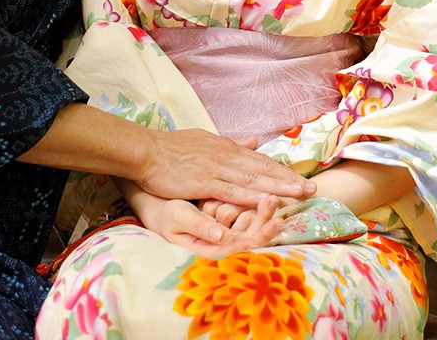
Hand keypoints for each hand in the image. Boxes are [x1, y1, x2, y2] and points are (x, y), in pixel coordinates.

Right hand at [137, 128, 315, 206]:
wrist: (146, 151)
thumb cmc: (171, 149)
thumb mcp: (205, 139)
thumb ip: (231, 143)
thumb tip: (253, 141)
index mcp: (226, 148)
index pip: (260, 161)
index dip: (281, 171)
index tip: (301, 180)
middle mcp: (226, 156)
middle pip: (263, 169)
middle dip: (288, 180)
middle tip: (312, 189)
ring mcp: (216, 168)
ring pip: (253, 179)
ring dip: (277, 187)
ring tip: (299, 194)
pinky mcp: (204, 181)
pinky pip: (231, 190)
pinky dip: (250, 195)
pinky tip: (265, 201)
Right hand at [154, 196, 283, 257]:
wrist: (156, 209)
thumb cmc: (166, 215)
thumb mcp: (179, 219)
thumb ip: (200, 227)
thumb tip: (219, 235)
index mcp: (213, 244)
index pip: (243, 244)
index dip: (260, 234)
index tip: (275, 223)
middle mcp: (221, 240)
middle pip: (250, 235)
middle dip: (266, 222)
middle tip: (280, 209)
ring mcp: (223, 229)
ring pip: (248, 223)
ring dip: (262, 211)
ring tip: (275, 197)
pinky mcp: (222, 218)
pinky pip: (241, 212)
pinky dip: (253, 202)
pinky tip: (265, 192)